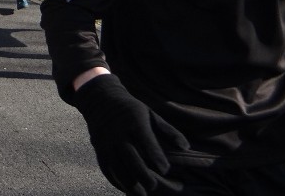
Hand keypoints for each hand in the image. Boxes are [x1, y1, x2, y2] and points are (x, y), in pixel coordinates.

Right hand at [73, 74, 187, 194]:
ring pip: (118, 167)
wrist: (100, 99)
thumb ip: (168, 130)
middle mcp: (119, 132)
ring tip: (142, 193)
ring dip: (130, 183)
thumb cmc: (130, 108)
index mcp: (134, 121)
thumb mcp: (150, 113)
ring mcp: (106, 141)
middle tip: (154, 186)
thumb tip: (186, 147)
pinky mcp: (98, 148)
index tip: (165, 170)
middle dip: (144, 175)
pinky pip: (106, 168)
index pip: (147, 142)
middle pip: (132, 159)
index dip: (157, 158)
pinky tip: (126, 188)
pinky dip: (116, 181)